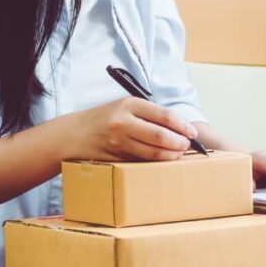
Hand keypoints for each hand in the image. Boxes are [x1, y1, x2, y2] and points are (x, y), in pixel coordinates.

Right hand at [65, 97, 198, 161]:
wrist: (73, 134)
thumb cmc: (103, 118)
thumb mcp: (124, 106)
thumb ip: (148, 113)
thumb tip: (178, 125)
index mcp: (129, 105)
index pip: (164, 116)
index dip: (182, 126)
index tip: (192, 132)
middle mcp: (123, 122)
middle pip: (161, 136)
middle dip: (179, 143)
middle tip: (187, 145)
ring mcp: (118, 142)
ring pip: (153, 153)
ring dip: (171, 155)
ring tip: (178, 153)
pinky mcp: (116, 158)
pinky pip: (142, 161)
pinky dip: (156, 162)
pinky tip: (163, 160)